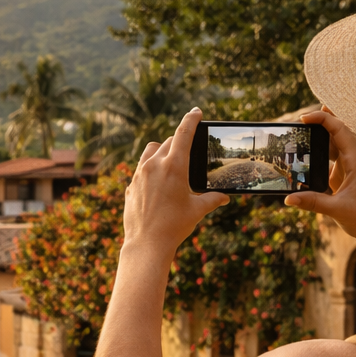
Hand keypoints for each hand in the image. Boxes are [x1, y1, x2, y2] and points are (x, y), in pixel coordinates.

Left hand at [123, 108, 228, 253]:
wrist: (147, 244)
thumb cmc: (174, 227)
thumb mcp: (197, 211)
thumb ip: (212, 199)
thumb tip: (224, 197)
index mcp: (174, 166)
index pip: (183, 133)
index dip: (191, 119)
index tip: (196, 112)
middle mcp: (154, 165)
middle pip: (169, 141)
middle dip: (180, 142)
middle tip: (189, 151)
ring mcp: (139, 174)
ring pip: (151, 150)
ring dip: (162, 151)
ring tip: (170, 163)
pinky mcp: (131, 185)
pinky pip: (141, 168)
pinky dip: (150, 168)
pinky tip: (157, 183)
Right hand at [284, 109, 355, 288]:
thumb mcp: (336, 210)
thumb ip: (311, 202)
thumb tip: (288, 198)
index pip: (339, 130)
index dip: (322, 119)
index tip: (304, 118)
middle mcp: (354, 160)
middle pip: (338, 131)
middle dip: (323, 120)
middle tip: (302, 116)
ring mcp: (350, 167)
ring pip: (335, 143)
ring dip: (320, 136)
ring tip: (302, 130)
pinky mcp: (345, 176)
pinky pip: (332, 158)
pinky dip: (320, 152)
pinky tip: (307, 153)